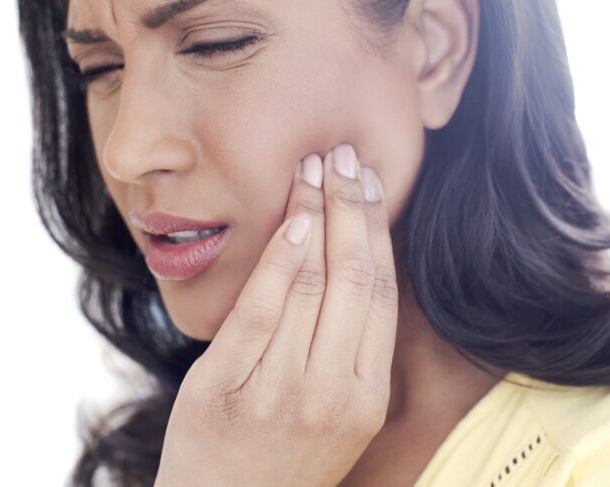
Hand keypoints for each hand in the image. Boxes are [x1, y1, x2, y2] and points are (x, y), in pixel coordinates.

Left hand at [154, 143, 398, 486]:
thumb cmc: (281, 455)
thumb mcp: (336, 411)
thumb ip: (348, 346)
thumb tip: (352, 258)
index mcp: (367, 395)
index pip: (382, 293)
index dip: (377, 230)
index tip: (371, 182)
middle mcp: (334, 393)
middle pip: (355, 278)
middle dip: (351, 207)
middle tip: (345, 154)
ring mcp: (281, 392)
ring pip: (313, 285)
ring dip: (315, 216)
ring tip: (315, 168)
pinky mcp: (228, 389)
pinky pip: (262, 312)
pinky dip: (279, 261)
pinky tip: (290, 220)